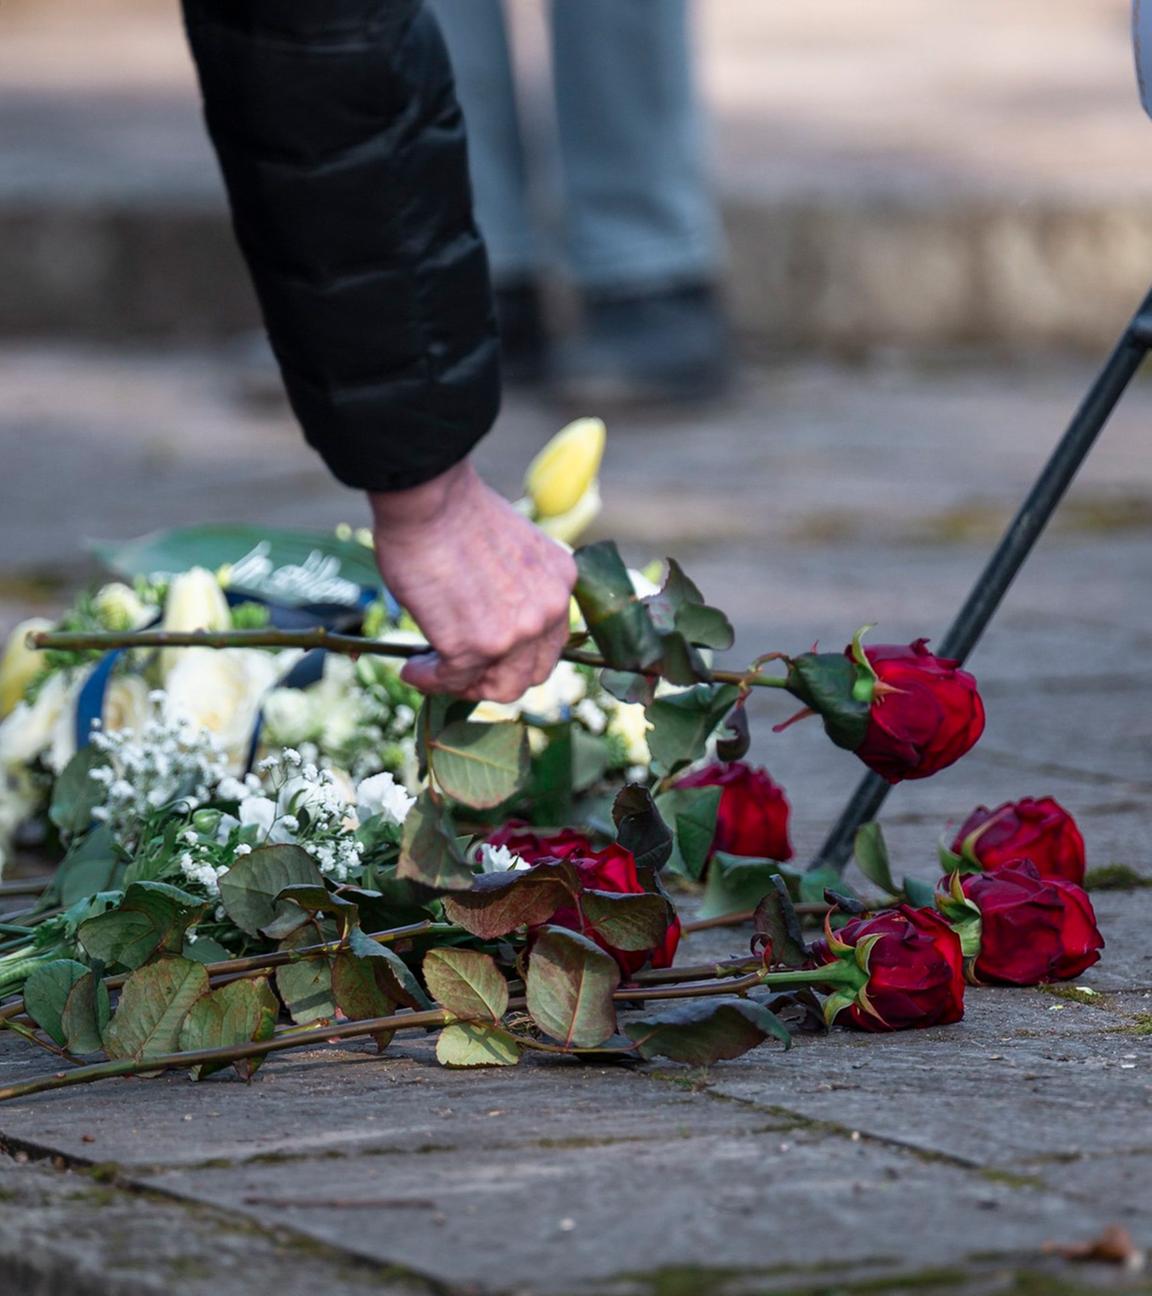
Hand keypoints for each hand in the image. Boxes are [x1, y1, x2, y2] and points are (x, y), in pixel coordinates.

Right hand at [369, 460, 576, 702]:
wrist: (430, 497)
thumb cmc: (456, 512)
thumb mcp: (512, 551)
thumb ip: (515, 589)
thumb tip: (485, 619)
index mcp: (560, 582)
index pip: (549, 643)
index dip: (516, 657)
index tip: (487, 656)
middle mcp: (548, 611)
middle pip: (532, 674)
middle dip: (494, 678)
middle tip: (460, 672)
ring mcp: (514, 633)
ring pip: (500, 688)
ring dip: (464, 686)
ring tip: (433, 672)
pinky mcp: (474, 646)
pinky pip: (452, 680)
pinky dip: (429, 679)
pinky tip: (411, 668)